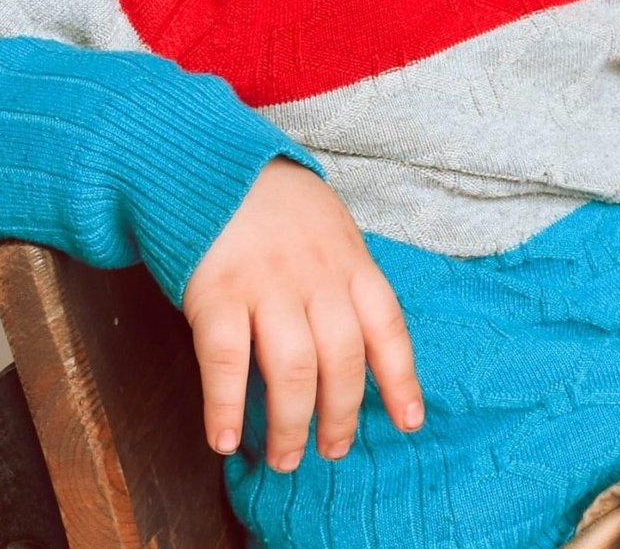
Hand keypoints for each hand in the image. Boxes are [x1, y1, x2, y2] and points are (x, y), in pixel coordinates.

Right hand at [182, 156, 423, 472]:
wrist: (210, 160)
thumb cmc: (273, 204)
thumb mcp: (328, 227)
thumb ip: (345, 278)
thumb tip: (362, 345)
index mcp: (349, 259)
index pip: (387, 326)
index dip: (401, 378)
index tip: (409, 421)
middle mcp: (315, 274)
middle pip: (341, 360)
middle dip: (340, 416)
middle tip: (331, 451)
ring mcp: (266, 282)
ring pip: (292, 369)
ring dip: (290, 424)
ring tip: (284, 457)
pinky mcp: (216, 290)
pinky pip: (226, 358)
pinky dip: (226, 405)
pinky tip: (225, 440)